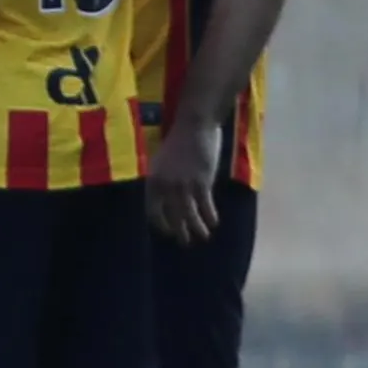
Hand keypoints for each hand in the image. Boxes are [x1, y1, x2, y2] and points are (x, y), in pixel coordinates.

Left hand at [146, 117, 221, 245]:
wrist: (194, 125)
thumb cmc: (177, 141)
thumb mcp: (160, 161)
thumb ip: (162, 179)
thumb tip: (165, 197)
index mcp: (153, 180)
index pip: (153, 210)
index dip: (160, 224)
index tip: (167, 232)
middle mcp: (166, 186)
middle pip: (172, 216)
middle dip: (179, 231)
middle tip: (185, 242)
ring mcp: (184, 185)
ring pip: (189, 215)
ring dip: (197, 229)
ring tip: (203, 237)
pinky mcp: (202, 182)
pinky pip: (206, 205)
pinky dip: (210, 216)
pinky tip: (214, 222)